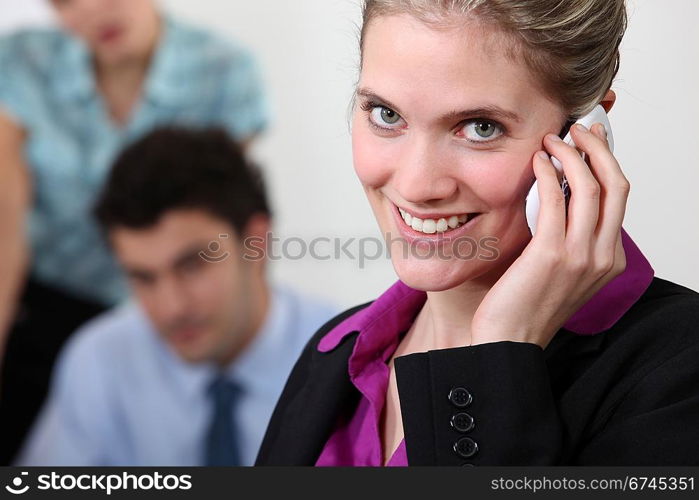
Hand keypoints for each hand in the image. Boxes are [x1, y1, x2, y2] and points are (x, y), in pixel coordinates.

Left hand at [471, 123, 629, 348]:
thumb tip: (562, 197)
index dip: (606, 164)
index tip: (591, 143)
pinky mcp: (551, 253)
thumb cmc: (526, 306)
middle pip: (616, 186)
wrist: (509, 341)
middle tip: (578, 130)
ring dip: (572, 155)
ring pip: (591, 187)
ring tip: (553, 140)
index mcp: (608, 259)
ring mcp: (580, 255)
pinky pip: (557, 200)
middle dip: (599, 149)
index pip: (618, 199)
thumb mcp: (560, 271)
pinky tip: (537, 162)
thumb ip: (569, 238)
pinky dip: (549, 174)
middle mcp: (602, 256)